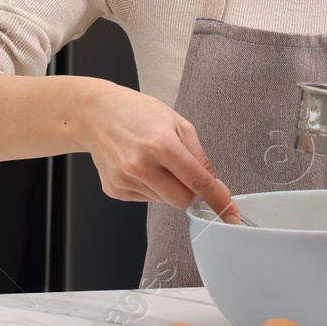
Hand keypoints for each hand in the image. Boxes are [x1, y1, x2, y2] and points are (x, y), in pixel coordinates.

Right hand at [79, 81, 240, 222]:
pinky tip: (140, 166)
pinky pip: (146, 199)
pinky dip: (151, 187)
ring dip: (167, 186)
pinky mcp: (115, 190)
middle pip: (182, 200)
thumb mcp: (178, 123)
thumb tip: (215, 184)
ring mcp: (124, 180)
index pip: (197, 181)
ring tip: (153, 159)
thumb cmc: (138, 112)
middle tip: (181, 169)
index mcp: (160, 144)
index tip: (230, 213)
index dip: (218, 199)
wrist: (96, 113)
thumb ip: (199, 156)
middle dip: (189, 191)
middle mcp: (140, 165)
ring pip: (164, 201)